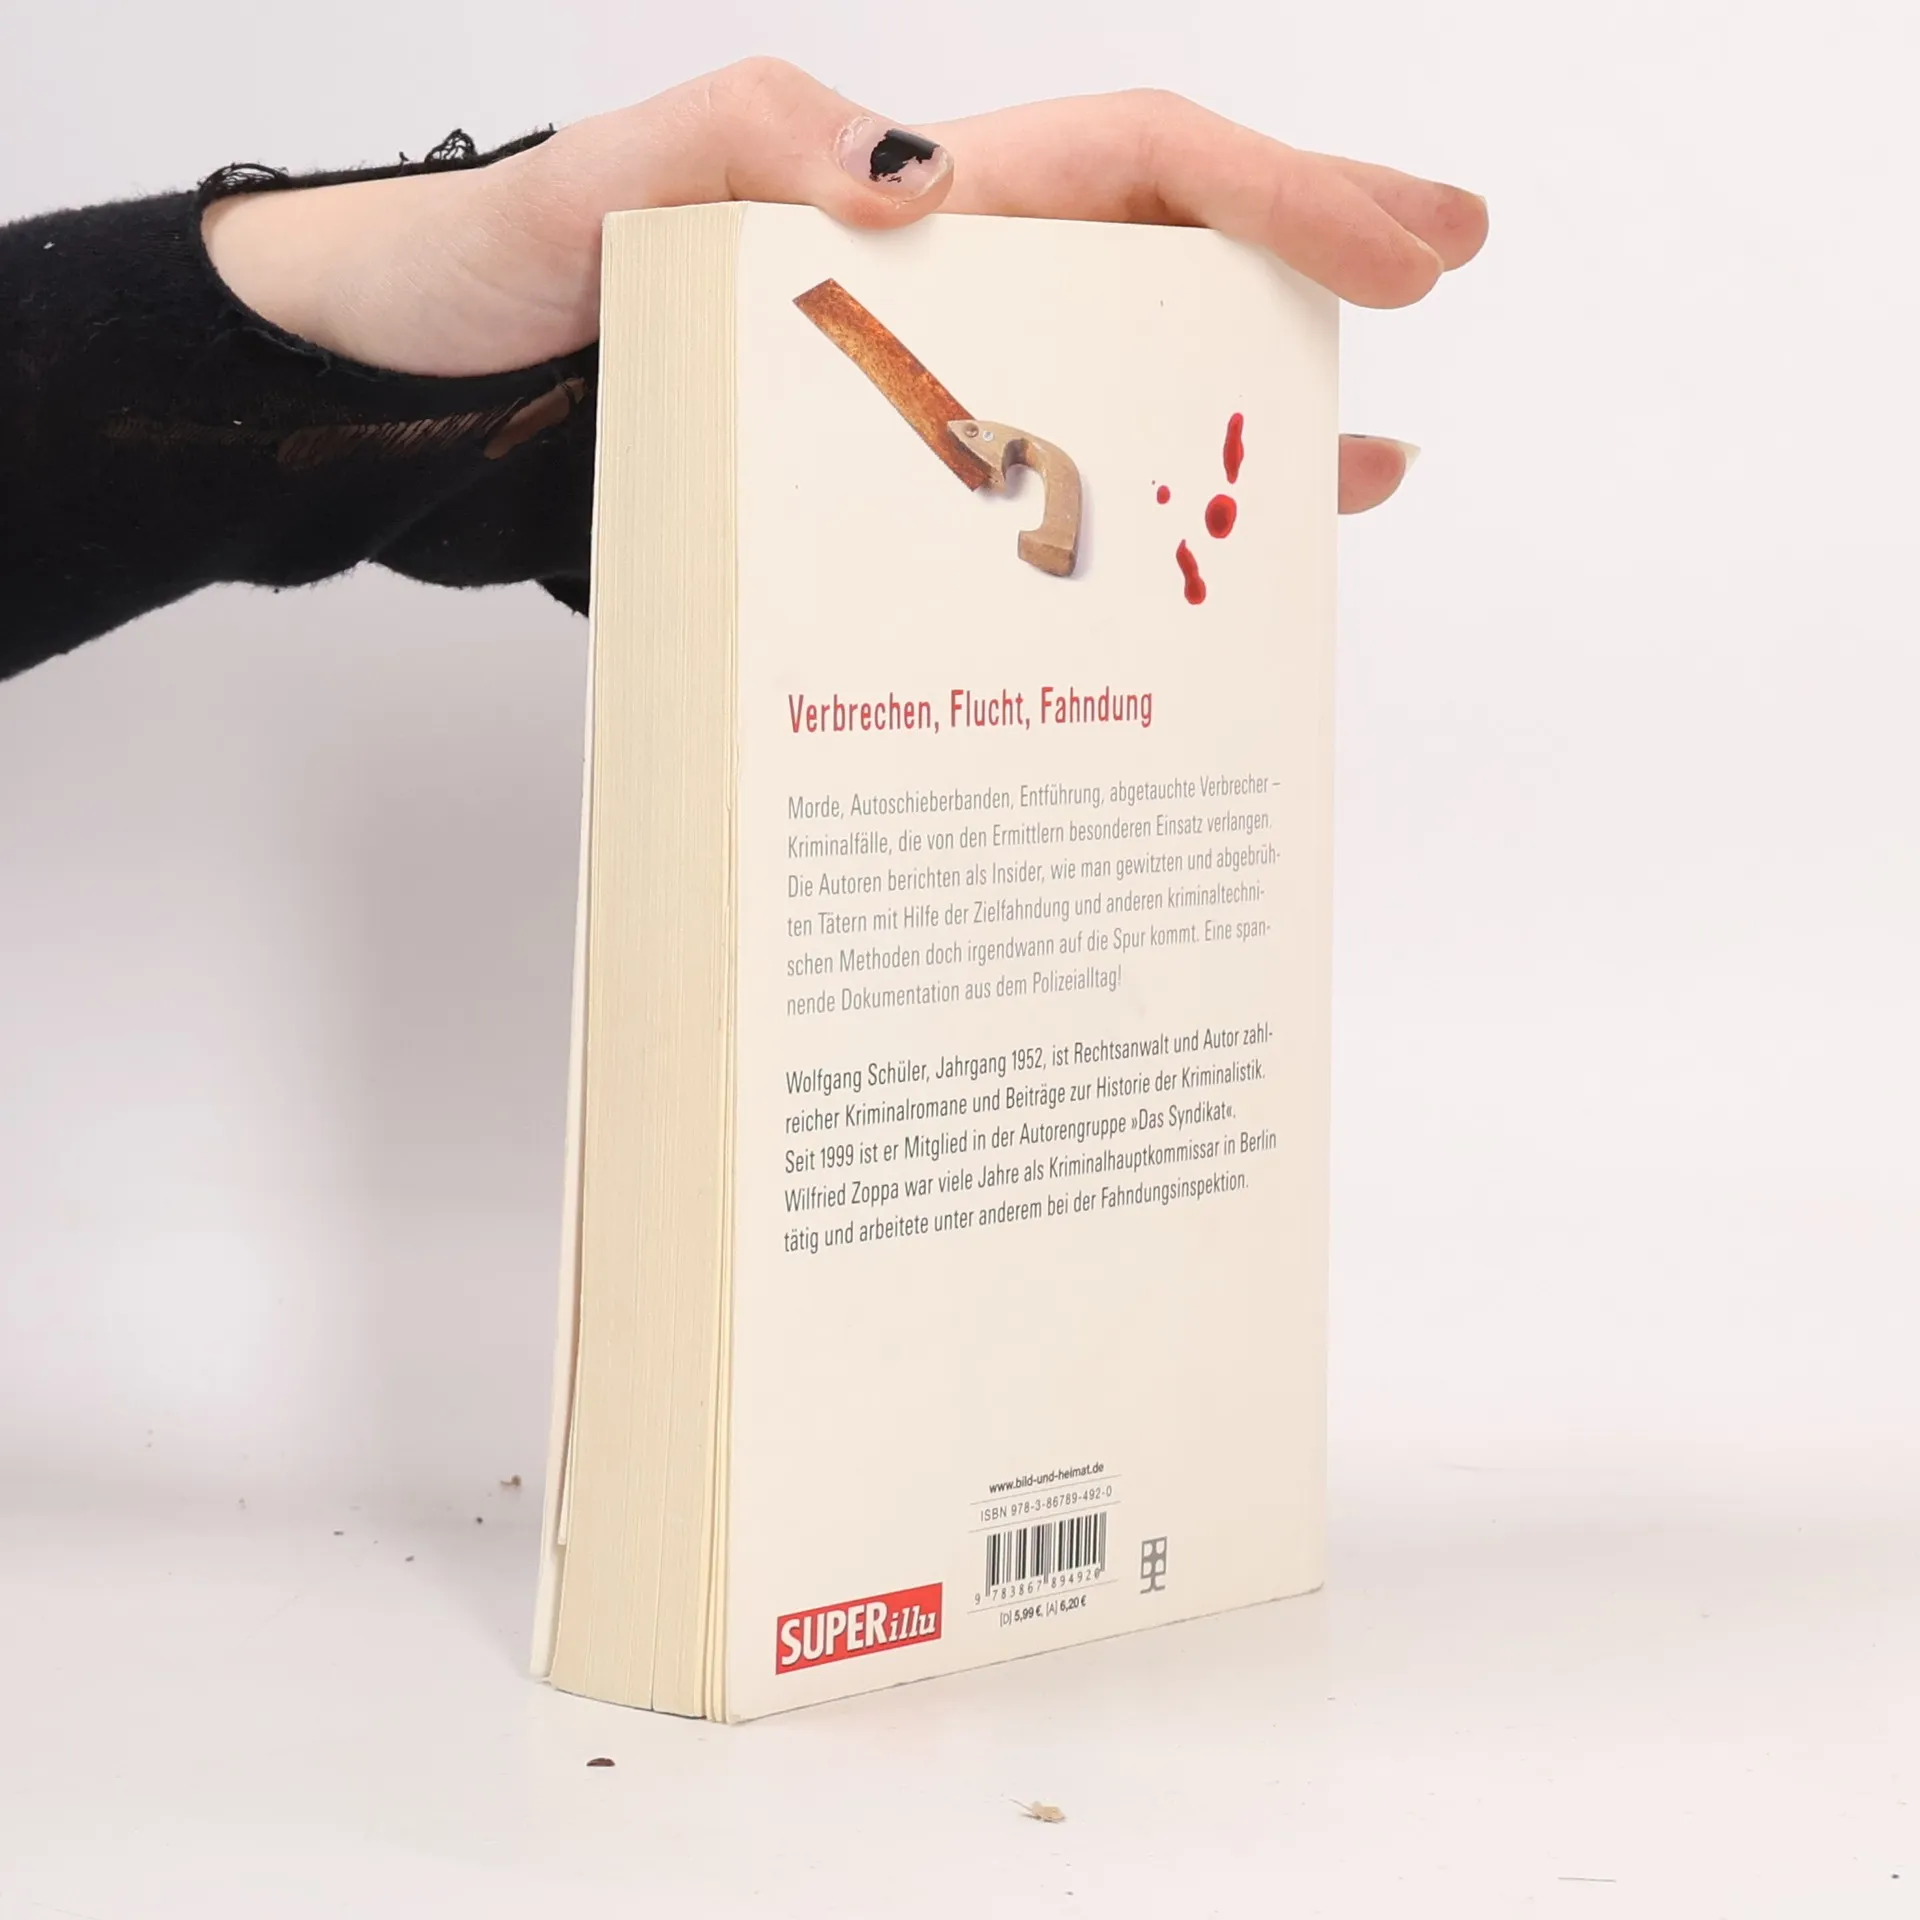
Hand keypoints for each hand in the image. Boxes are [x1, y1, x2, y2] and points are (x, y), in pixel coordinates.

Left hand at [203, 60, 1485, 513]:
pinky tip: (1169, 588)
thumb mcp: (604, 188)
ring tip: (1353, 474)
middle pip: (1163, 261)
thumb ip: (744, 145)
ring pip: (1112, 392)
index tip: (1406, 240)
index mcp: (908, 200)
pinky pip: (1018, 504)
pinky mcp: (874, 496)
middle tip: (1443, 271)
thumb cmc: (493, 275)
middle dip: (1309, 260)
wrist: (415, 397)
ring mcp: (917, 394)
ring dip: (1236, 423)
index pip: (1140, 162)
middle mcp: (939, 289)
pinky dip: (1100, 536)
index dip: (1283, 190)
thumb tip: (925, 180)